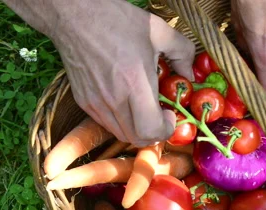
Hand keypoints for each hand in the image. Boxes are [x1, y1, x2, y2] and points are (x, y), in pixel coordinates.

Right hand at [50, 0, 194, 146]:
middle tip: (161, 115)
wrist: (75, 15)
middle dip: (155, 133)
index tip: (170, 113)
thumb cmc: (118, 20)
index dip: (166, 129)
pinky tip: (127, 101)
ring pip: (121, 134)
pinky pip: (107, 123)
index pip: (151, 130)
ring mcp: (95, 102)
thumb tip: (191, 75)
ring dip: (138, 129)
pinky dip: (122, 121)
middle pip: (137, 138)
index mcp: (134, 82)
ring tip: (144, 108)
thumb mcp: (159, 30)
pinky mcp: (84, 101)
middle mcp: (113, 98)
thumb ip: (183, 52)